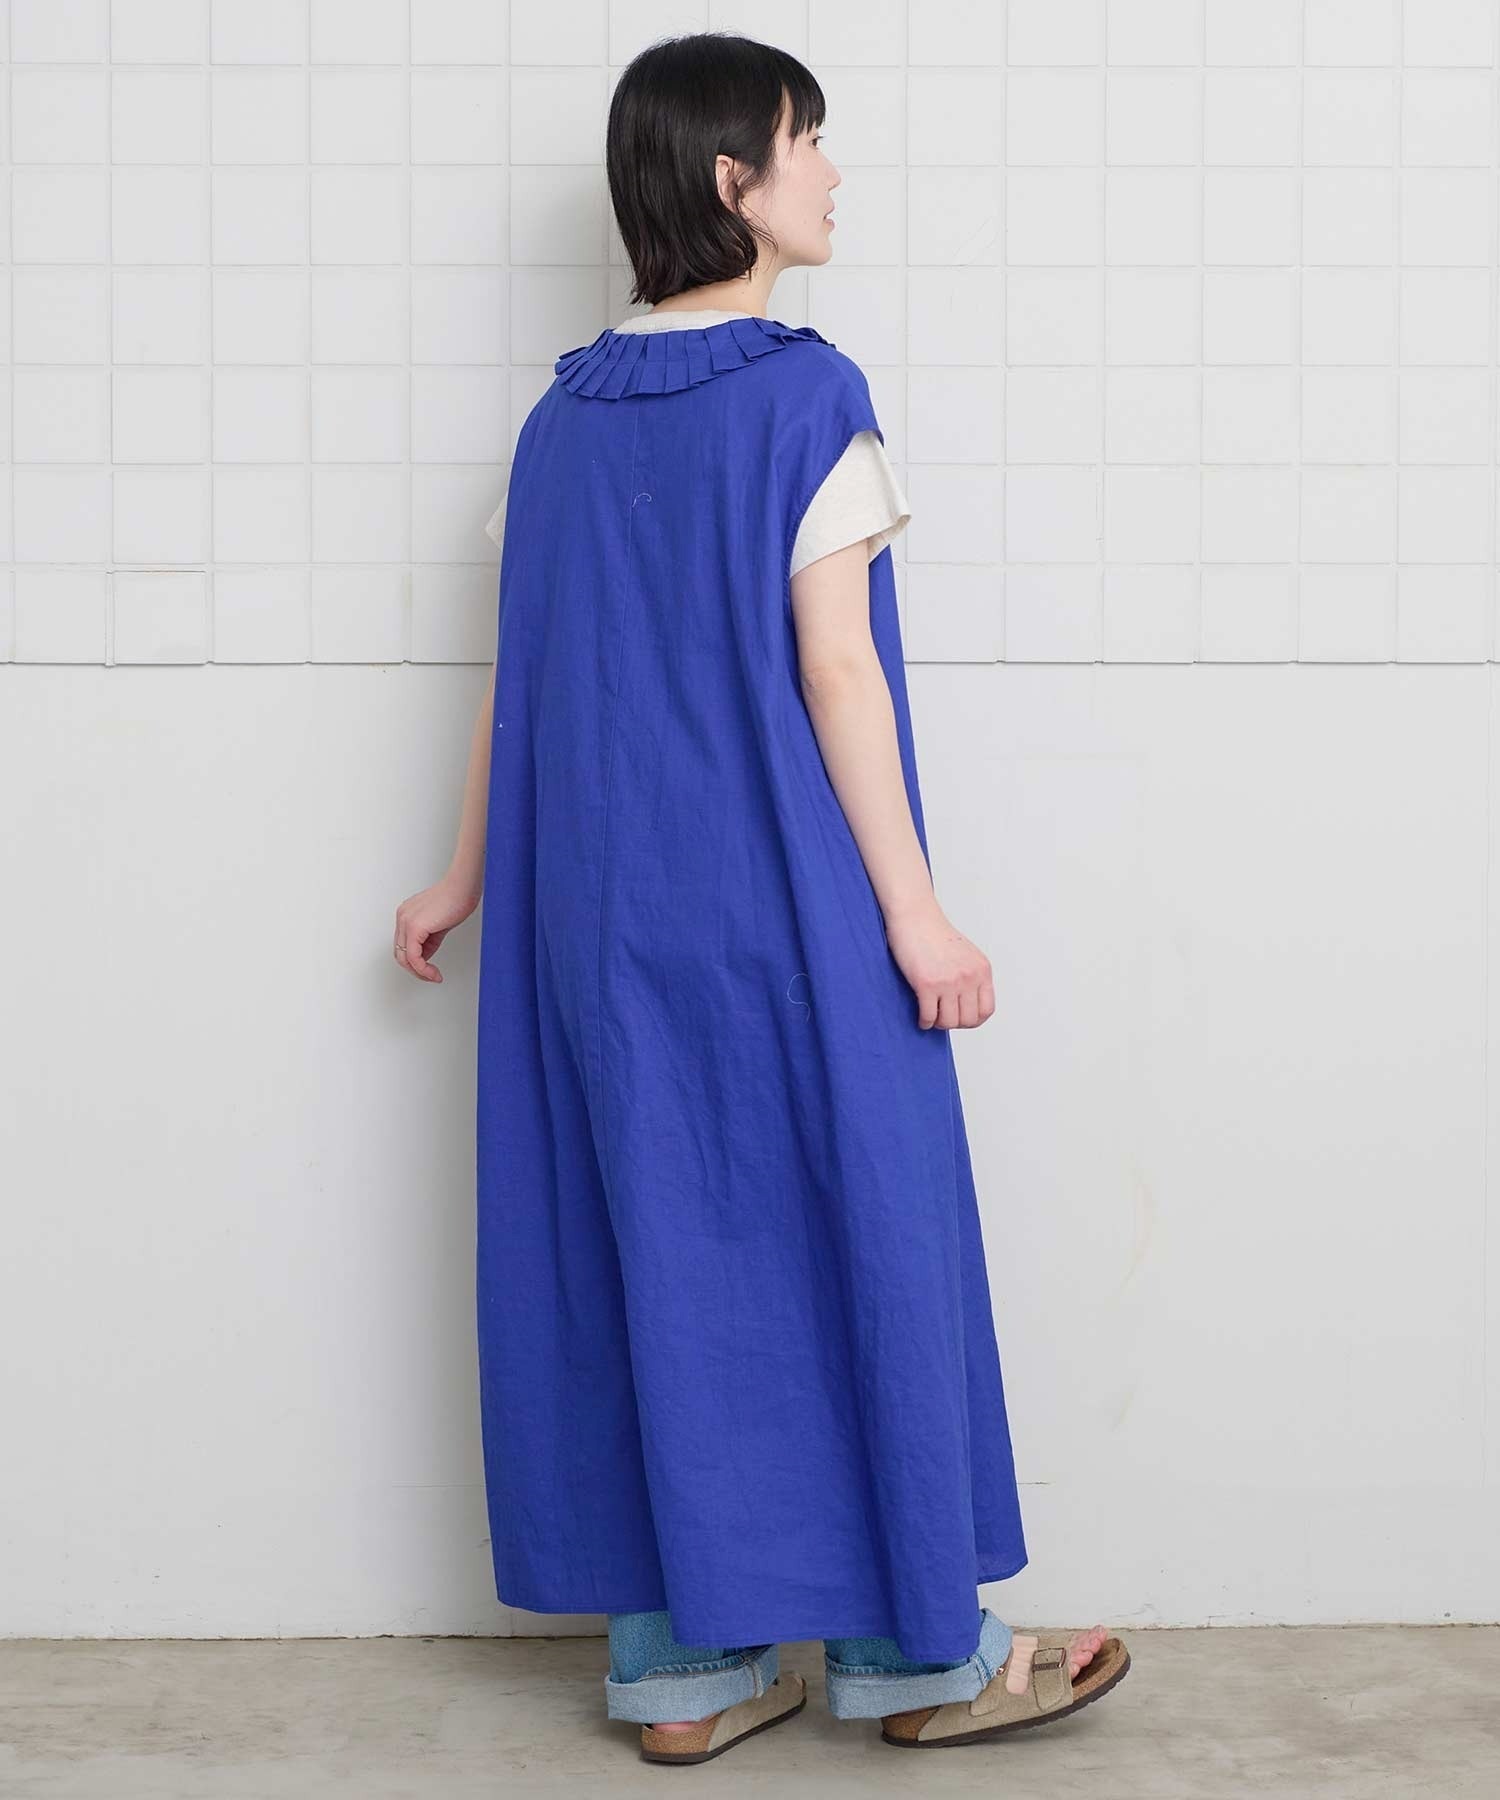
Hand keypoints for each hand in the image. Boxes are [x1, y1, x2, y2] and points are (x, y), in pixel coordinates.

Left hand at [393, 876, 478, 982]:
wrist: (464, 888)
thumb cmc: (457, 899)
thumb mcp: (439, 925)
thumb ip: (429, 940)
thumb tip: (425, 957)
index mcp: (407, 914)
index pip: (403, 945)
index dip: (415, 961)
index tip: (429, 969)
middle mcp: (403, 917)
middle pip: (400, 953)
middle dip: (415, 970)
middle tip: (430, 976)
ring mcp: (406, 921)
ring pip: (404, 958)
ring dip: (419, 972)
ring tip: (433, 976)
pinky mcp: (414, 927)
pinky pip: (413, 957)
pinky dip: (423, 969)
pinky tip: (433, 972)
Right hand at [883, 902, 995, 1030]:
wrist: (914, 917)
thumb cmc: (934, 934)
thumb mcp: (966, 955)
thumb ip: (971, 977)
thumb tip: (967, 1006)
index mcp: (981, 970)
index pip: (986, 1010)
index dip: (973, 1020)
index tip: (960, 1017)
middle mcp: (969, 977)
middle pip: (968, 1020)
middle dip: (954, 1023)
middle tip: (942, 1017)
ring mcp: (948, 981)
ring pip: (949, 1021)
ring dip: (938, 1024)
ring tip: (931, 1017)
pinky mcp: (926, 984)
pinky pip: (929, 1016)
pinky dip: (924, 1022)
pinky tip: (921, 1017)